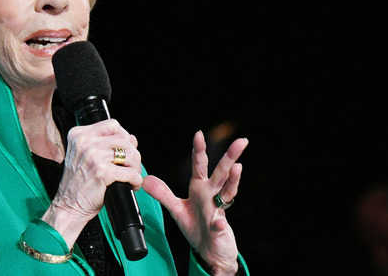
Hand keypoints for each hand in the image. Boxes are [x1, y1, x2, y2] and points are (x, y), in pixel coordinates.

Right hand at [41, 119, 141, 246]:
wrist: (68, 206)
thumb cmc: (77, 183)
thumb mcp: (84, 155)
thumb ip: (103, 143)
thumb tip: (131, 138)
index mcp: (78, 135)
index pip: (112, 125)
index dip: (124, 136)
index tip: (125, 149)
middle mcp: (84, 142)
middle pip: (123, 139)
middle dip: (133, 154)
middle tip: (131, 167)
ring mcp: (92, 157)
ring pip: (130, 154)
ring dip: (136, 167)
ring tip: (131, 177)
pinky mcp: (101, 173)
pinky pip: (130, 172)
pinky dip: (136, 180)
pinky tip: (131, 185)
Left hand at [142, 131, 247, 275]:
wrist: (211, 252)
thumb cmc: (197, 228)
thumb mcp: (177, 209)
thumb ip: (163, 194)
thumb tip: (146, 180)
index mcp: (200, 189)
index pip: (200, 166)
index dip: (199, 150)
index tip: (198, 134)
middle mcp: (212, 196)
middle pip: (222, 173)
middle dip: (230, 156)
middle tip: (241, 141)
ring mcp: (218, 211)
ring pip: (227, 192)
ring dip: (233, 180)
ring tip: (238, 167)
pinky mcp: (219, 230)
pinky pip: (219, 225)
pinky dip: (219, 223)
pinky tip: (219, 222)